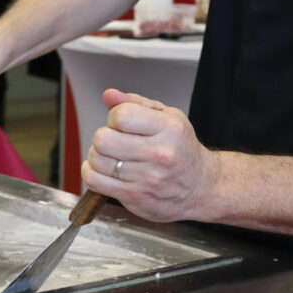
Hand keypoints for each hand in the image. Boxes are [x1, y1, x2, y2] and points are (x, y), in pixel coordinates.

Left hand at [81, 88, 219, 222]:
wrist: (201, 187)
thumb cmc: (182, 149)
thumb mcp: (168, 117)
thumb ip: (136, 103)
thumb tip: (108, 95)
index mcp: (169, 128)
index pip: (121, 115)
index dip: (114, 116)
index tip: (122, 122)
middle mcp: (160, 154)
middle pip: (103, 139)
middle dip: (103, 136)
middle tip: (114, 140)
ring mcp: (147, 178)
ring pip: (97, 160)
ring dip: (97, 155)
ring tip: (111, 155)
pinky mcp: (135, 197)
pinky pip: (95, 181)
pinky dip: (91, 172)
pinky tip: (103, 169)